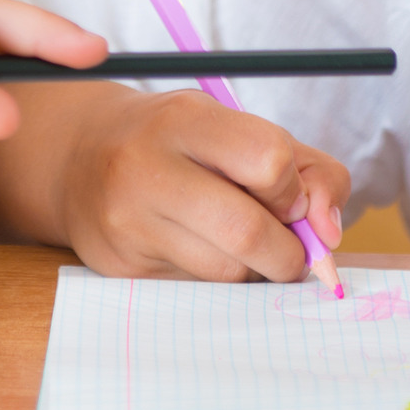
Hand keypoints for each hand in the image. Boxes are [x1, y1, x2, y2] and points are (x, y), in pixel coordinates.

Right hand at [56, 87, 348, 282]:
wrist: (80, 157)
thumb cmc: (181, 143)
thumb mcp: (240, 130)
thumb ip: (309, 171)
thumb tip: (329, 236)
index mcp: (184, 118)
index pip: (268, 159)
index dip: (293, 190)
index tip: (286, 197)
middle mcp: (146, 166)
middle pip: (248, 231)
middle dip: (287, 252)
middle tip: (287, 248)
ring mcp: (127, 221)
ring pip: (226, 272)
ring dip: (254, 270)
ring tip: (239, 245)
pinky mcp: (119, 265)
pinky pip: (197, 291)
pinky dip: (218, 281)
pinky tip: (200, 253)